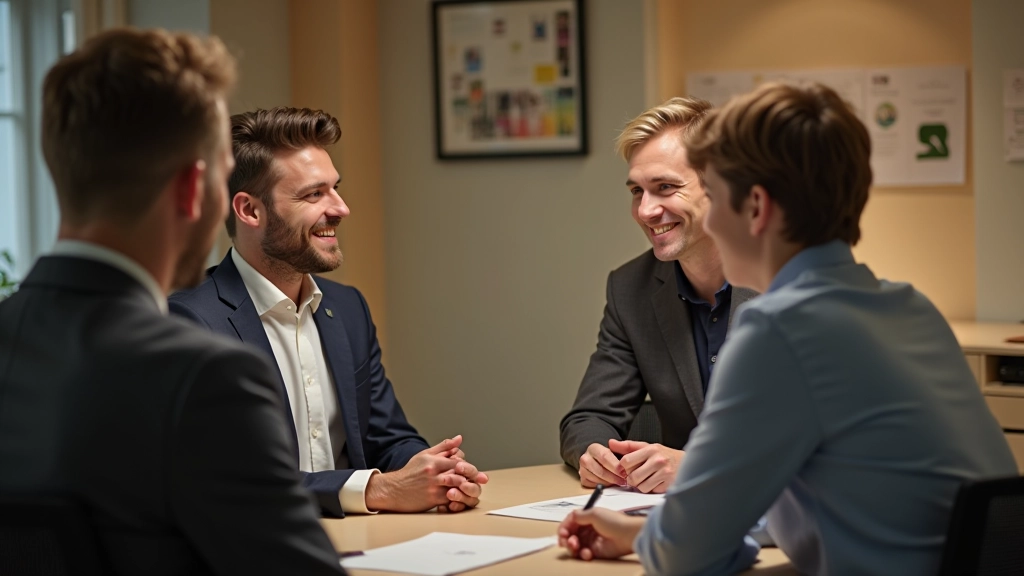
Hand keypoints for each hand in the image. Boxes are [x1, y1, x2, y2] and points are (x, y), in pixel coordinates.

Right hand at [365, 435, 485, 511]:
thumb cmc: (410, 472)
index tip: (477, 471)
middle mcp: (434, 473)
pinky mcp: (432, 499)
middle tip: (482, 480)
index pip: (457, 461)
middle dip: (472, 477)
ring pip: (457, 487)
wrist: (393, 490)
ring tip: (474, 489)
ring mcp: (433, 487)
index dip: (469, 466)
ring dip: (468, 488)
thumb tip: (459, 439)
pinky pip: (450, 499)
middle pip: (460, 474)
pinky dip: (459, 499)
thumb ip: (443, 447)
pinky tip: (463, 498)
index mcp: (433, 461)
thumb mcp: (424, 455)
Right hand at [557, 508, 643, 560]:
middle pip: (570, 535)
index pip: (570, 522)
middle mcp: (587, 529)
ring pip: (574, 545)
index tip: (562, 533)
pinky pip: (583, 554)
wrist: (628, 535)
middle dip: (566, 539)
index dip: (564, 527)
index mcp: (587, 517)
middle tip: (568, 542)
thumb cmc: (613, 522)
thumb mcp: (594, 514)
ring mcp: (591, 540)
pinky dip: (583, 554)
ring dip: (572, 547)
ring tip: (576, 547)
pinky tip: (588, 553)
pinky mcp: (595, 552)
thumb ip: (579, 515)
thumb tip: (571, 516)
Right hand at [578, 443, 625, 487]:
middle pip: (600, 470)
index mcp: (593, 448)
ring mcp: (583, 470)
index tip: (624, 472)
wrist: (601, 461)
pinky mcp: (583, 480)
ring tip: (620, 482)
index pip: (604, 457)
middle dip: (614, 477)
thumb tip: (612, 442)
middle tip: (624, 481)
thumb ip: (619, 446)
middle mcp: (585, 458)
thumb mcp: (618, 449)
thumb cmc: (612, 456)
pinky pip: (594, 486)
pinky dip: (604, 487)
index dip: (615, 466)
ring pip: (597, 479)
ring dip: (610, 483)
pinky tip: (611, 484)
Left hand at [608, 439, 681, 493]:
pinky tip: (654, 483)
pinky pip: (650, 491)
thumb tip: (610, 443)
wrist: (686, 463)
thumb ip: (628, 446)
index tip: (624, 469)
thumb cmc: (662, 455)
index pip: (626, 461)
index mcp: (651, 449)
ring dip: (640, 485)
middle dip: (631, 479)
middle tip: (636, 476)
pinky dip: (650, 489)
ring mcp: (664, 473)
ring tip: (646, 479)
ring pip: (641, 486)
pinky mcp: (668, 484)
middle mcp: (658, 460)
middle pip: (632, 477)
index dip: (622, 468)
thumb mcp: (646, 447)